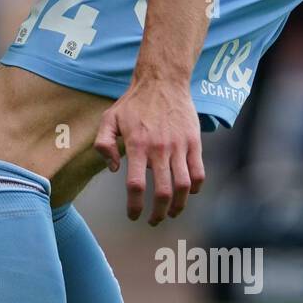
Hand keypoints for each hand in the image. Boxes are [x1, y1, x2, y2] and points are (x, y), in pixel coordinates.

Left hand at [94, 76, 205, 224]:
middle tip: (153, 221)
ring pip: (183, 186)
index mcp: (137, 145)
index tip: (134, 216)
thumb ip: (104, 144)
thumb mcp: (109, 119)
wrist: (162, 81)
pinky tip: (188, 193)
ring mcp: (179, 146)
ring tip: (171, 213)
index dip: (134, 206)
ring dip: (178, 206)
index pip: (135, 185)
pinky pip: (198, 172)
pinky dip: (195, 188)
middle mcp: (159, 148)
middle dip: (157, 213)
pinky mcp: (194, 142)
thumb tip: (115, 169)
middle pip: (162, 191)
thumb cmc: (133, 103)